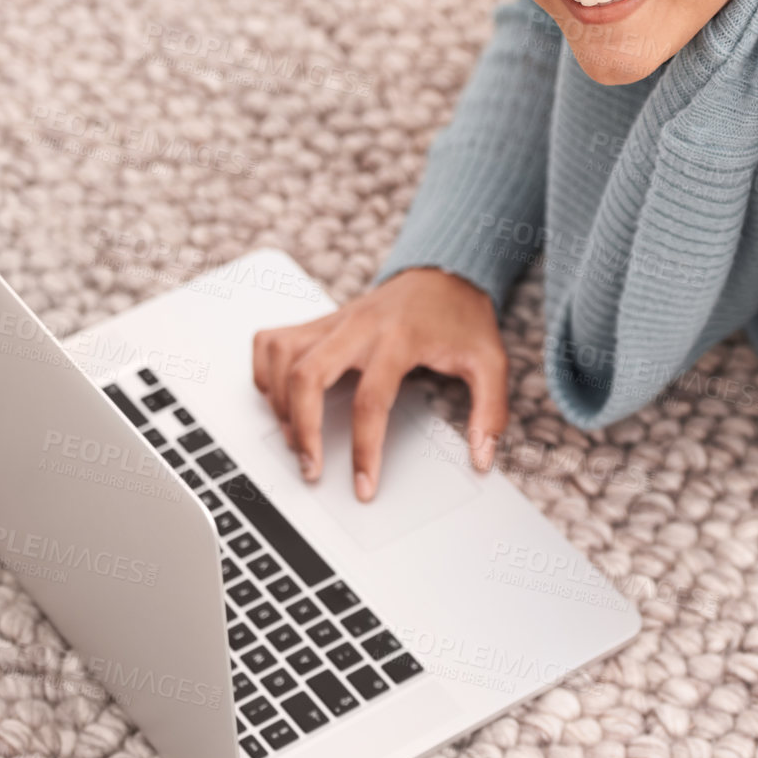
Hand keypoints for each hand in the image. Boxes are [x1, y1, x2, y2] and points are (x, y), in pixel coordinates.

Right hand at [251, 266, 508, 500]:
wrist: (445, 271)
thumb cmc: (463, 317)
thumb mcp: (491, 361)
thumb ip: (490, 411)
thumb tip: (482, 458)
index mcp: (400, 338)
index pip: (371, 400)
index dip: (364, 450)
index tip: (363, 486)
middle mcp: (359, 326)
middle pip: (307, 374)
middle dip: (302, 429)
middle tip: (311, 469)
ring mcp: (335, 320)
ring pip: (283, 356)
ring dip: (281, 403)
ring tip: (297, 440)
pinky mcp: (321, 320)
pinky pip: (273, 340)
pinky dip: (266, 371)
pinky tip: (281, 398)